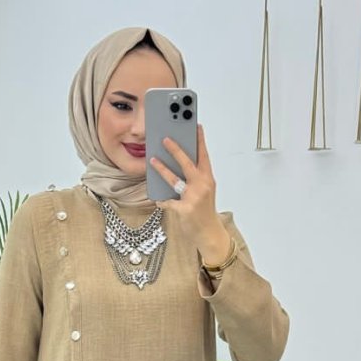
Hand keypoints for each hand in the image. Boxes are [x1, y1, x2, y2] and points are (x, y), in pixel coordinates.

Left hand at [148, 123, 222, 248]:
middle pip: (188, 164)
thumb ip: (195, 178)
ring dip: (162, 169)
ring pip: (175, 180)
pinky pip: (168, 202)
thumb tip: (179, 163)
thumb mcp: (205, 191)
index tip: (196, 126)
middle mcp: (202, 186)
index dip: (200, 141)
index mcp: (208, 179)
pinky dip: (162, 201)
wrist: (209, 234)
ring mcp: (193, 198)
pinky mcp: (184, 210)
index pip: (204, 156)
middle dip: (176, 150)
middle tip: (165, 139)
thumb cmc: (204, 211)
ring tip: (152, 160)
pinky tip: (158, 199)